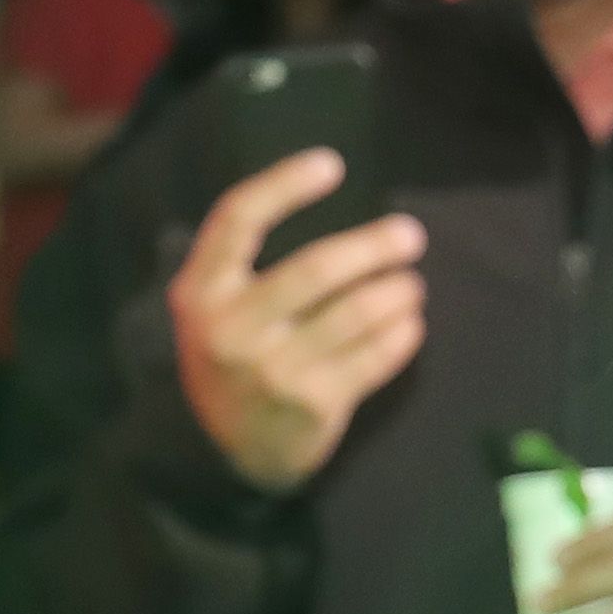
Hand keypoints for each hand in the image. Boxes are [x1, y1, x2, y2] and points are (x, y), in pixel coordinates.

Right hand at [167, 148, 425, 492]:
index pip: (239, 219)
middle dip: (374, 246)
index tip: (332, 164)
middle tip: (410, 236)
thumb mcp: (209, 306)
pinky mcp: (315, 405)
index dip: (284, 185)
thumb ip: (240, 259)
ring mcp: (275, 370)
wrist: (222, 449)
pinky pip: (375, 358)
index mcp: (202, 291)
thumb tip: (317, 188)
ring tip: (411, 284)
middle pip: (318, 268)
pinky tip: (410, 323)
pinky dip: (402, 334)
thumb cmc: (229, 356)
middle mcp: (234, 328)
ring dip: (397, 291)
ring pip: (356, 313)